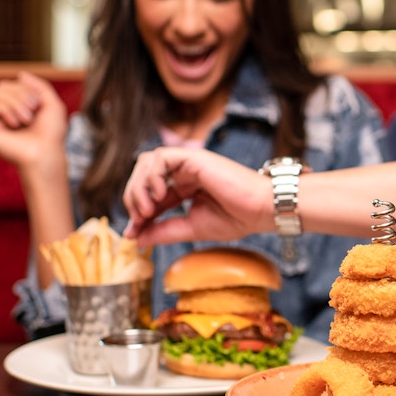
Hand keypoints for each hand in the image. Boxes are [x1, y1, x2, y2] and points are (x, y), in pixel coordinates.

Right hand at [0, 71, 67, 171]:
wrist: (46, 152)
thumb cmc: (51, 132)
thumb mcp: (51, 103)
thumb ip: (39, 86)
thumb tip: (20, 75)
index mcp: (14, 108)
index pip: (10, 84)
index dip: (25, 89)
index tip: (38, 104)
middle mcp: (1, 115)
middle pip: (1, 86)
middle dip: (21, 94)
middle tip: (33, 111)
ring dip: (15, 103)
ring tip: (26, 119)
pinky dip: (5, 110)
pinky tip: (14, 124)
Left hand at [122, 147, 272, 247]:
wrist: (261, 210)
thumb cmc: (237, 218)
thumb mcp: (192, 228)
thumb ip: (164, 231)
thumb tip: (137, 239)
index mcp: (184, 187)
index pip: (150, 194)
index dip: (137, 212)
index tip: (133, 234)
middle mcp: (184, 172)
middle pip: (142, 174)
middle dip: (133, 197)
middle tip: (139, 220)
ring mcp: (188, 162)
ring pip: (147, 162)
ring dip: (139, 186)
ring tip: (147, 210)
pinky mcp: (194, 157)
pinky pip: (161, 157)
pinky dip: (153, 175)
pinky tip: (160, 195)